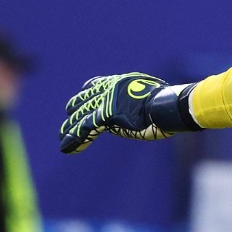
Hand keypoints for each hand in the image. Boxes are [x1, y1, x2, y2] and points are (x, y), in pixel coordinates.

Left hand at [59, 73, 194, 153]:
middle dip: (75, 112)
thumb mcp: (153, 95)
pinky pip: (84, 129)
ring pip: (80, 116)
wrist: (170, 105)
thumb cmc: (169, 102)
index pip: (96, 85)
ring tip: (62, 139)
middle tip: (69, 124)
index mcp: (120, 83)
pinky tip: (65, 148)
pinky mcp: (105, 115)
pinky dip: (74, 139)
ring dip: (69, 129)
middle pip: (83, 100)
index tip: (82, 100)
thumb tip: (145, 107)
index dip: (87, 94)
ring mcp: (106, 102)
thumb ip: (140, 99)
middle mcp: (108, 89)